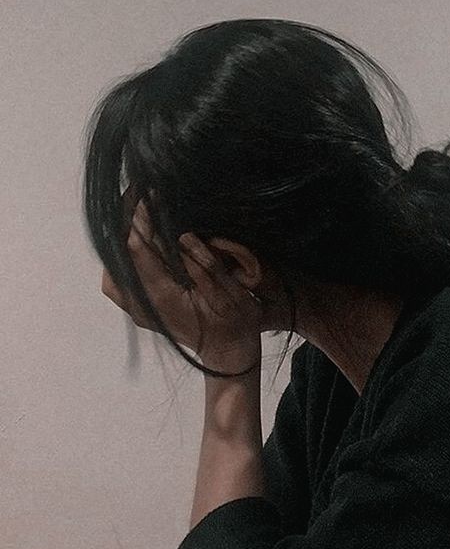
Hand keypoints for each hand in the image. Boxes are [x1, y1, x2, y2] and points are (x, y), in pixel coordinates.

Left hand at [101, 196, 262, 363]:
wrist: (229, 355)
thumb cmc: (235, 322)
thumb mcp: (229, 291)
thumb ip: (205, 265)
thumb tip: (184, 238)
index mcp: (163, 296)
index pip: (138, 248)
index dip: (140, 217)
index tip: (148, 193)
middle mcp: (143, 303)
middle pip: (120, 255)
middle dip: (127, 222)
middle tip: (138, 196)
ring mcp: (139, 311)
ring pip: (114, 269)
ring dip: (122, 241)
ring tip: (135, 216)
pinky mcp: (141, 312)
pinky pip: (119, 282)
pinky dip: (124, 259)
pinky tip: (137, 245)